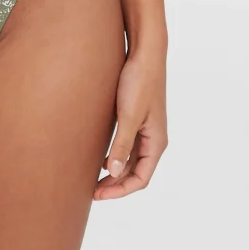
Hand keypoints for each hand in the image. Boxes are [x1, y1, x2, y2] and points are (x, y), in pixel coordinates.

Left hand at [94, 40, 167, 199]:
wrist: (145, 53)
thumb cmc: (139, 82)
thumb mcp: (128, 116)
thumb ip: (122, 145)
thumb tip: (113, 173)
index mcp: (156, 142)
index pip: (141, 179)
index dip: (120, 191)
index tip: (98, 195)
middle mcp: (153, 138)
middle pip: (136, 172)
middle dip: (116, 185)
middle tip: (92, 192)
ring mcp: (146, 128)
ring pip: (132, 160)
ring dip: (116, 171)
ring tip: (94, 179)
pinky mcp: (136, 117)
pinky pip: (128, 145)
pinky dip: (116, 156)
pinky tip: (101, 157)